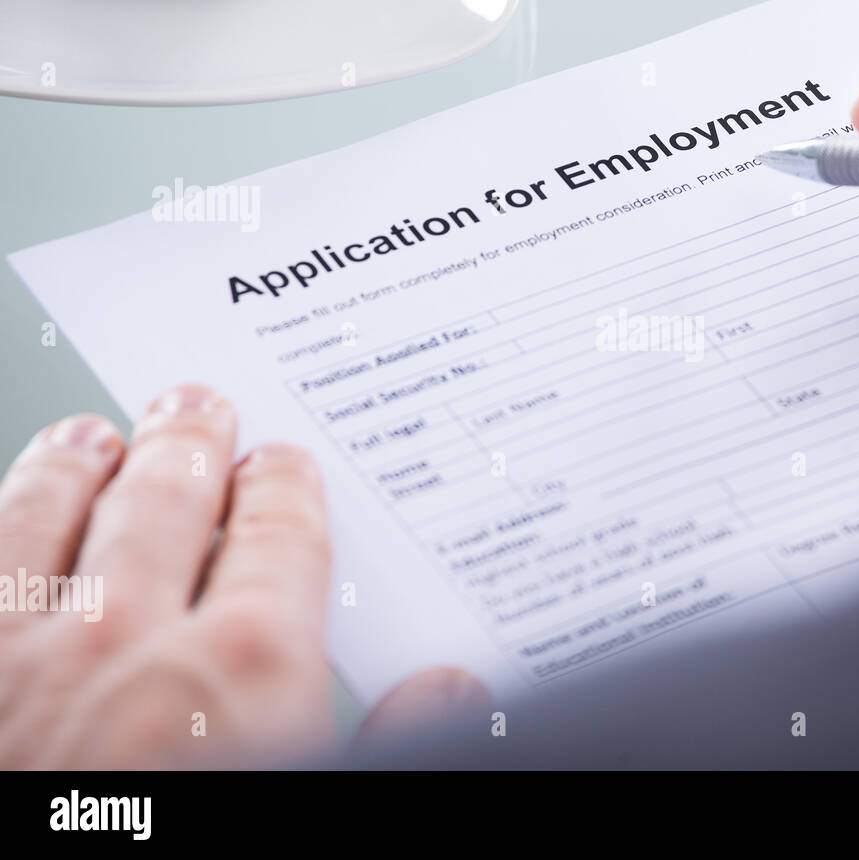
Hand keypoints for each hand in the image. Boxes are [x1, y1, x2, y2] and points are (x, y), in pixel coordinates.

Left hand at [0, 384, 482, 767]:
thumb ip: (394, 748)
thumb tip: (453, 688)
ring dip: (77, 465)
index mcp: (246, 673)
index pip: (278, 536)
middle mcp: (132, 641)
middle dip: (188, 444)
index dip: (283, 487)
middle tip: (198, 403)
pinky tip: (8, 510)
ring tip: (95, 431)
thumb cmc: (181, 850)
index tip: (284, 460)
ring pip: (50, 519)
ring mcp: (24, 661)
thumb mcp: (322, 809)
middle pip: (168, 503)